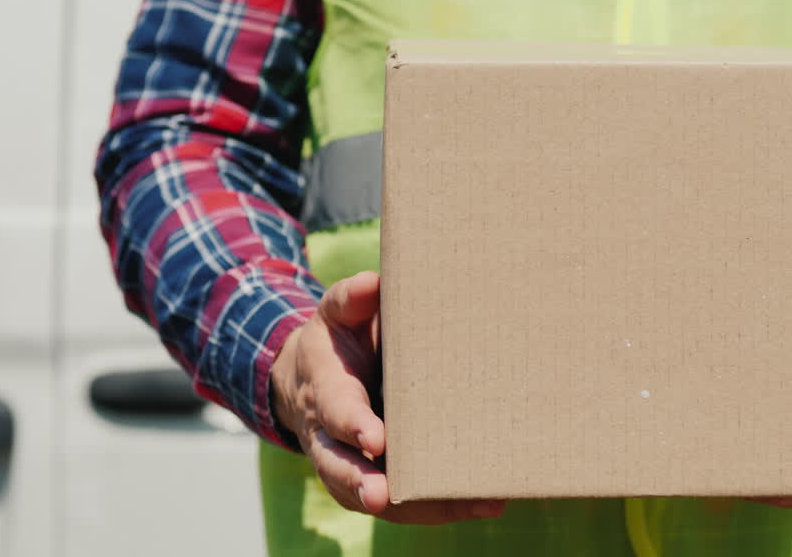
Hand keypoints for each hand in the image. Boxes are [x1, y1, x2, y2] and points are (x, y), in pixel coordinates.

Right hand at [271, 270, 506, 523]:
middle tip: (385, 497)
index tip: (375, 439)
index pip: (335, 410)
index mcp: (324, 389)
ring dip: (412, 506)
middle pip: (339, 467)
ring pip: (369, 493)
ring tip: (465, 505)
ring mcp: (348, 461)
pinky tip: (481, 503)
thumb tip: (374, 283)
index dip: (352, 425)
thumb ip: (351, 299)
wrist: (310, 376)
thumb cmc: (337, 339)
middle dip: (363, 483)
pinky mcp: (371, 476)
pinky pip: (398, 502)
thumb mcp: (337, 312)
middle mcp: (329, 434)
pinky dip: (434, 507)